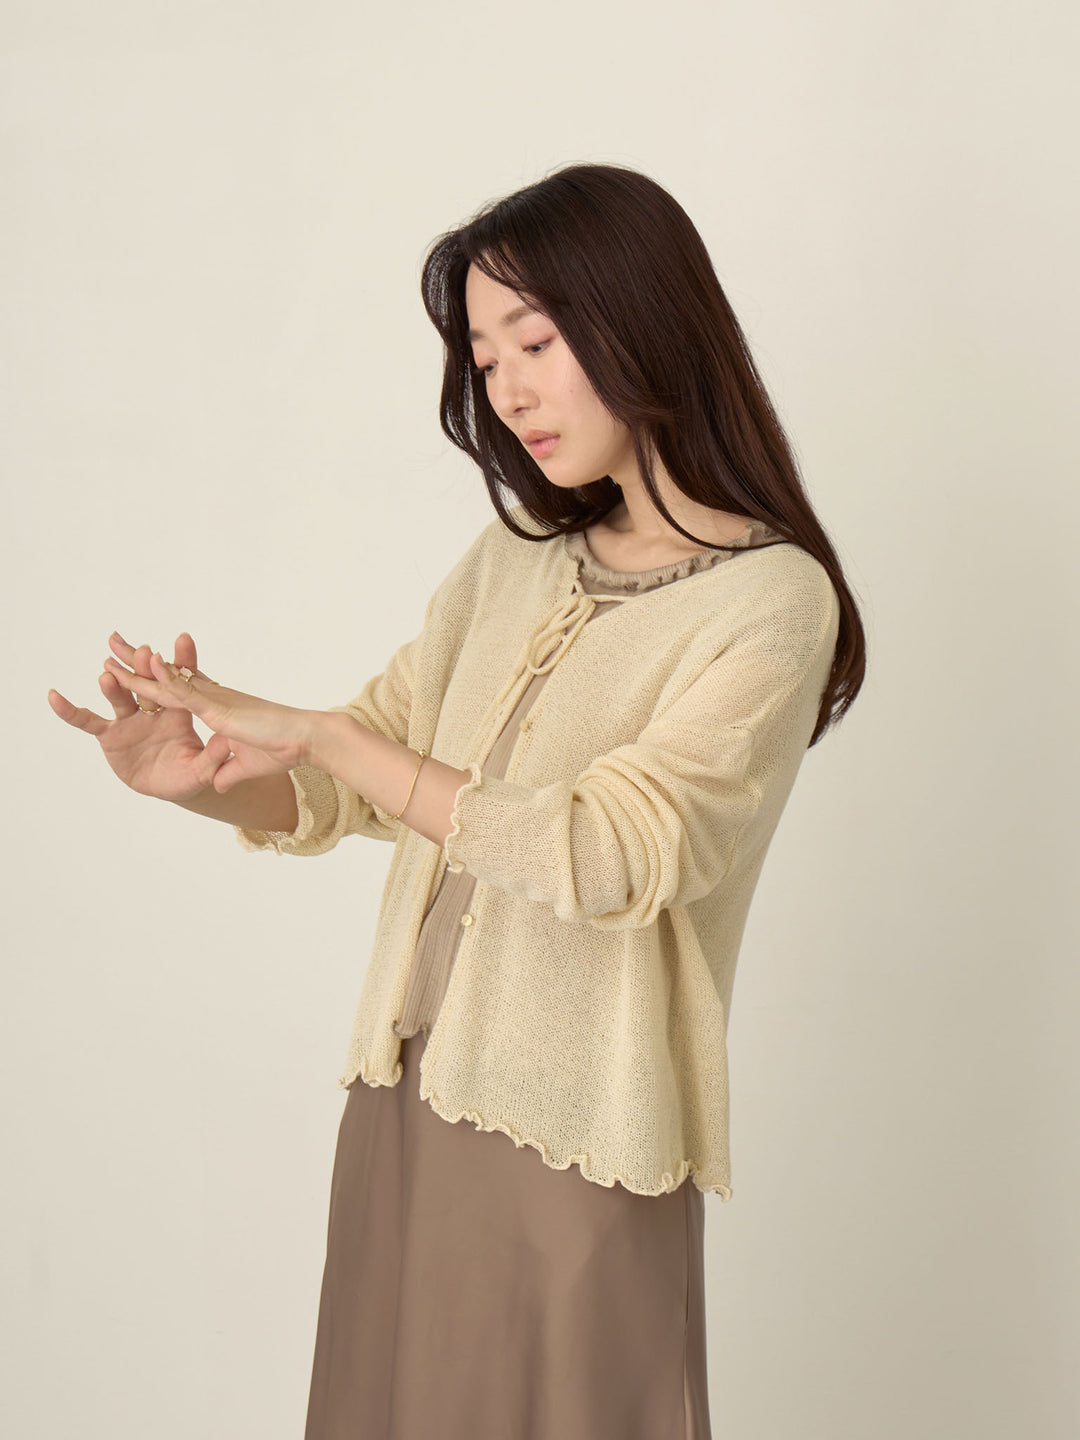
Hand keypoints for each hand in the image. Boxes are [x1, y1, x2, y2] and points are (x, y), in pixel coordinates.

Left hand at [48, 631, 317, 799]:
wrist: (306, 740)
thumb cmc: (284, 749)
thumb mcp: (246, 766)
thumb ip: (228, 773)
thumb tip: (217, 785)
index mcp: (216, 708)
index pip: (176, 691)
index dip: (152, 680)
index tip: (133, 667)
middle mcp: (212, 698)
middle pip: (165, 678)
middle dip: (137, 663)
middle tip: (114, 644)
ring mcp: (214, 701)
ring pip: (168, 680)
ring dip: (140, 665)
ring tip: (114, 647)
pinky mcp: (220, 708)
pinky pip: (187, 692)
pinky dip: (167, 679)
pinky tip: (148, 665)